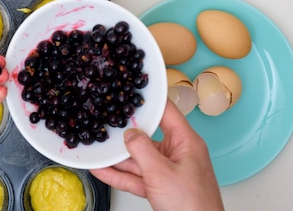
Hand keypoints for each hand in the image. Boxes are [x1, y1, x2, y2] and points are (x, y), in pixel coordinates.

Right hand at [90, 100, 223, 210]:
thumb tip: (129, 135)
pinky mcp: (160, 187)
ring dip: (118, 158)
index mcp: (186, 142)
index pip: (167, 112)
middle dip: (126, 133)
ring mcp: (168, 171)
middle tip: (107, 123)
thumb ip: (142, 150)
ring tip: (98, 149)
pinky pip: (136, 176)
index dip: (149, 102)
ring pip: (139, 158)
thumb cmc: (193, 206)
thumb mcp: (161, 173)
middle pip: (147, 136)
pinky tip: (103, 170)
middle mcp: (178, 154)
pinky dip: (120, 174)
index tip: (132, 92)